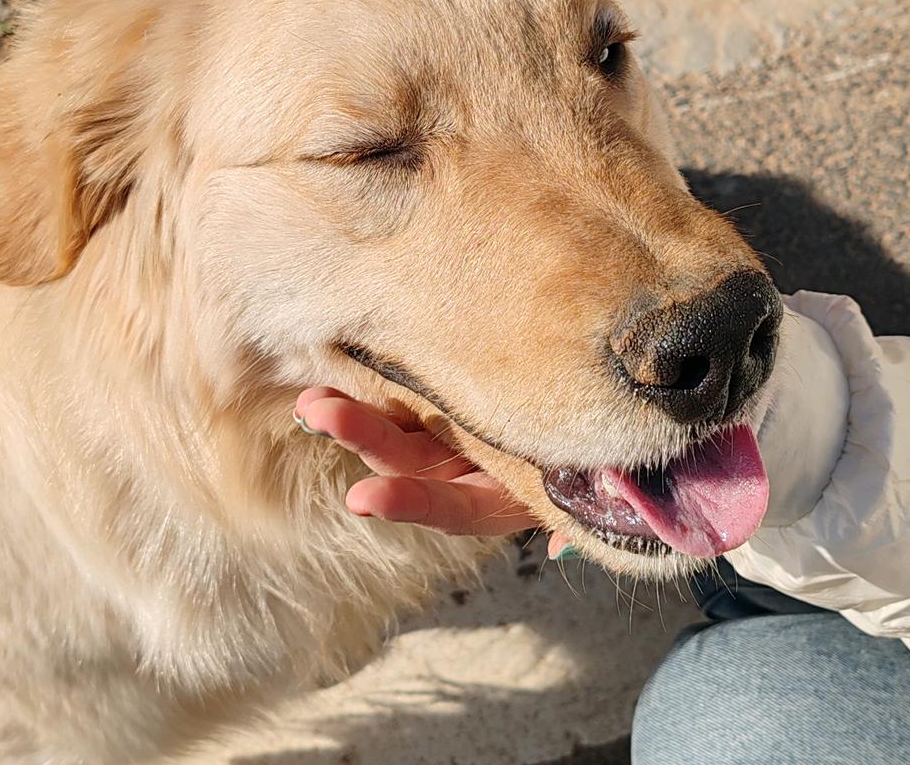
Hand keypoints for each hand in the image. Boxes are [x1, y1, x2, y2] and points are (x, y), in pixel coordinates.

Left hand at [295, 388, 573, 556]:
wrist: (595, 433)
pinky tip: (337, 362)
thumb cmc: (596, 468)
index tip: (362, 497)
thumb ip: (576, 519)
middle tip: (319, 412)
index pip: (448, 505)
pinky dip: (371, 379)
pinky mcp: (442, 397)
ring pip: (394, 424)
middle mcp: (461, 470)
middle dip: (362, 436)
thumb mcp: (598, 492)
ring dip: (351, 413)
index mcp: (494, 500)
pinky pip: (404, 389)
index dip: (407, 501)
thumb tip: (560, 547)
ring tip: (311, 396)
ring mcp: (447, 435)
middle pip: (406, 459)